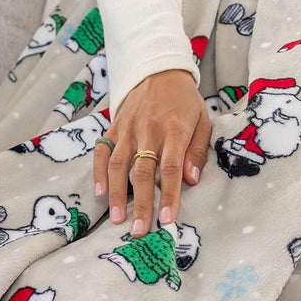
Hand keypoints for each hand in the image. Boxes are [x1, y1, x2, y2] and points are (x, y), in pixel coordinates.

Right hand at [93, 69, 210, 236]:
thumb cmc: (185, 101)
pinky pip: (102, 151)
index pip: (170, 167)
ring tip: (118, 219)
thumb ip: (197, 151)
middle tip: (139, 230)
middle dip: (141, 203)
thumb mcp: (202, 120)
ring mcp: (128, 128)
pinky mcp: (114, 126)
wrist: (159, 70)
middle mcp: (149, 129)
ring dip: (116, 194)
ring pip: (118, 164)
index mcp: (175, 128)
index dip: (169, 195)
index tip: (167, 219)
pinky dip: (98, 172)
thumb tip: (191, 181)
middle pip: (143, 171)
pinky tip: (99, 193)